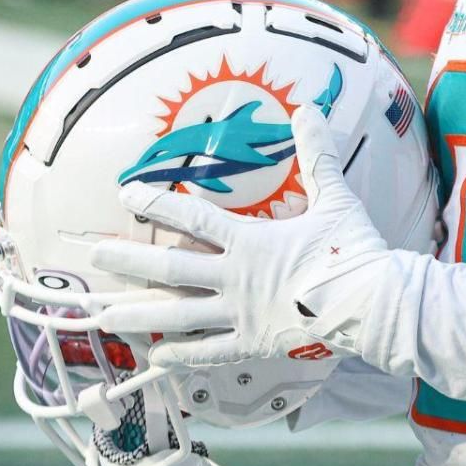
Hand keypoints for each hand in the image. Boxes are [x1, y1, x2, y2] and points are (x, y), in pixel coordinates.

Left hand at [88, 105, 391, 369]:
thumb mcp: (335, 197)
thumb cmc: (352, 250)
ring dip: (140, 314)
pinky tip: (157, 356)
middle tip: (93, 256)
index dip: (157, 203)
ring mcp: (240, 314)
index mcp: (250, 241)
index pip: (193, 218)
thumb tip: (309, 110)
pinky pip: (209, 351)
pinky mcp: (253, 344)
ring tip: (104, 315)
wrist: (372, 304)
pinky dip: (182, 354)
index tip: (125, 193)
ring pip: (179, 315)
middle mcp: (235, 278)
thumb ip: (317, 155)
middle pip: (171, 269)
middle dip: (129, 261)